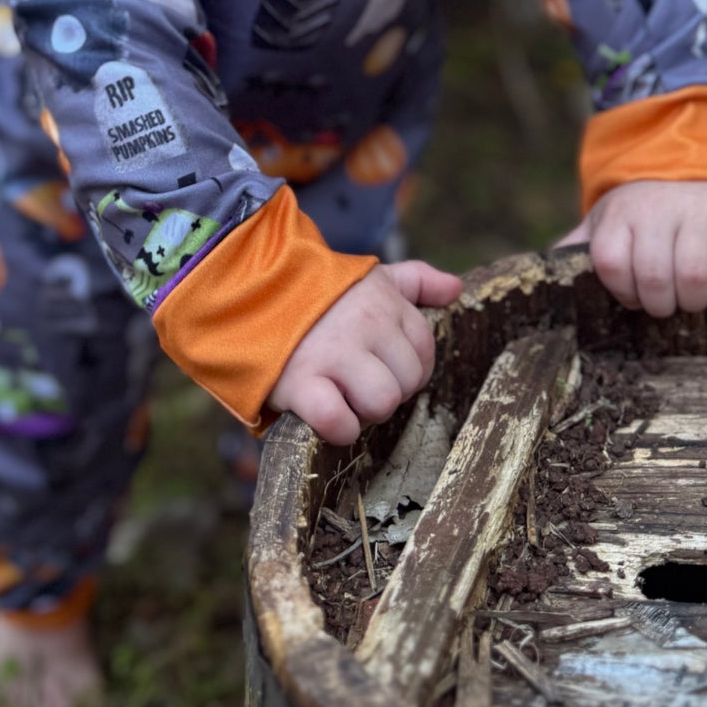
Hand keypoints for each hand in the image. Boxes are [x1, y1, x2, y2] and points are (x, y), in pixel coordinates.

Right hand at [266, 261, 461, 444]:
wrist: (251, 294)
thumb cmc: (318, 294)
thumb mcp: (370, 278)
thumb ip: (416, 280)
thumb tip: (455, 289)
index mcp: (386, 302)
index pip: (424, 351)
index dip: (407, 368)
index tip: (380, 365)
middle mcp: (366, 326)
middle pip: (407, 383)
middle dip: (387, 391)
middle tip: (357, 382)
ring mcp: (334, 354)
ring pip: (381, 403)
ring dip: (364, 411)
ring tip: (342, 396)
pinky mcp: (302, 383)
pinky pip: (339, 422)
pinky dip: (337, 428)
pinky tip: (325, 413)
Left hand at [554, 180, 706, 317]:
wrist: (693, 161)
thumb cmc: (643, 208)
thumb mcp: (607, 219)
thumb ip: (578, 245)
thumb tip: (542, 267)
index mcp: (620, 215)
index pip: (611, 265)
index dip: (622, 292)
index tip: (632, 294)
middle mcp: (657, 210)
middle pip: (653, 277)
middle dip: (659, 304)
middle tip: (665, 302)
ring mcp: (699, 213)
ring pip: (694, 276)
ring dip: (693, 300)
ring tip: (691, 296)